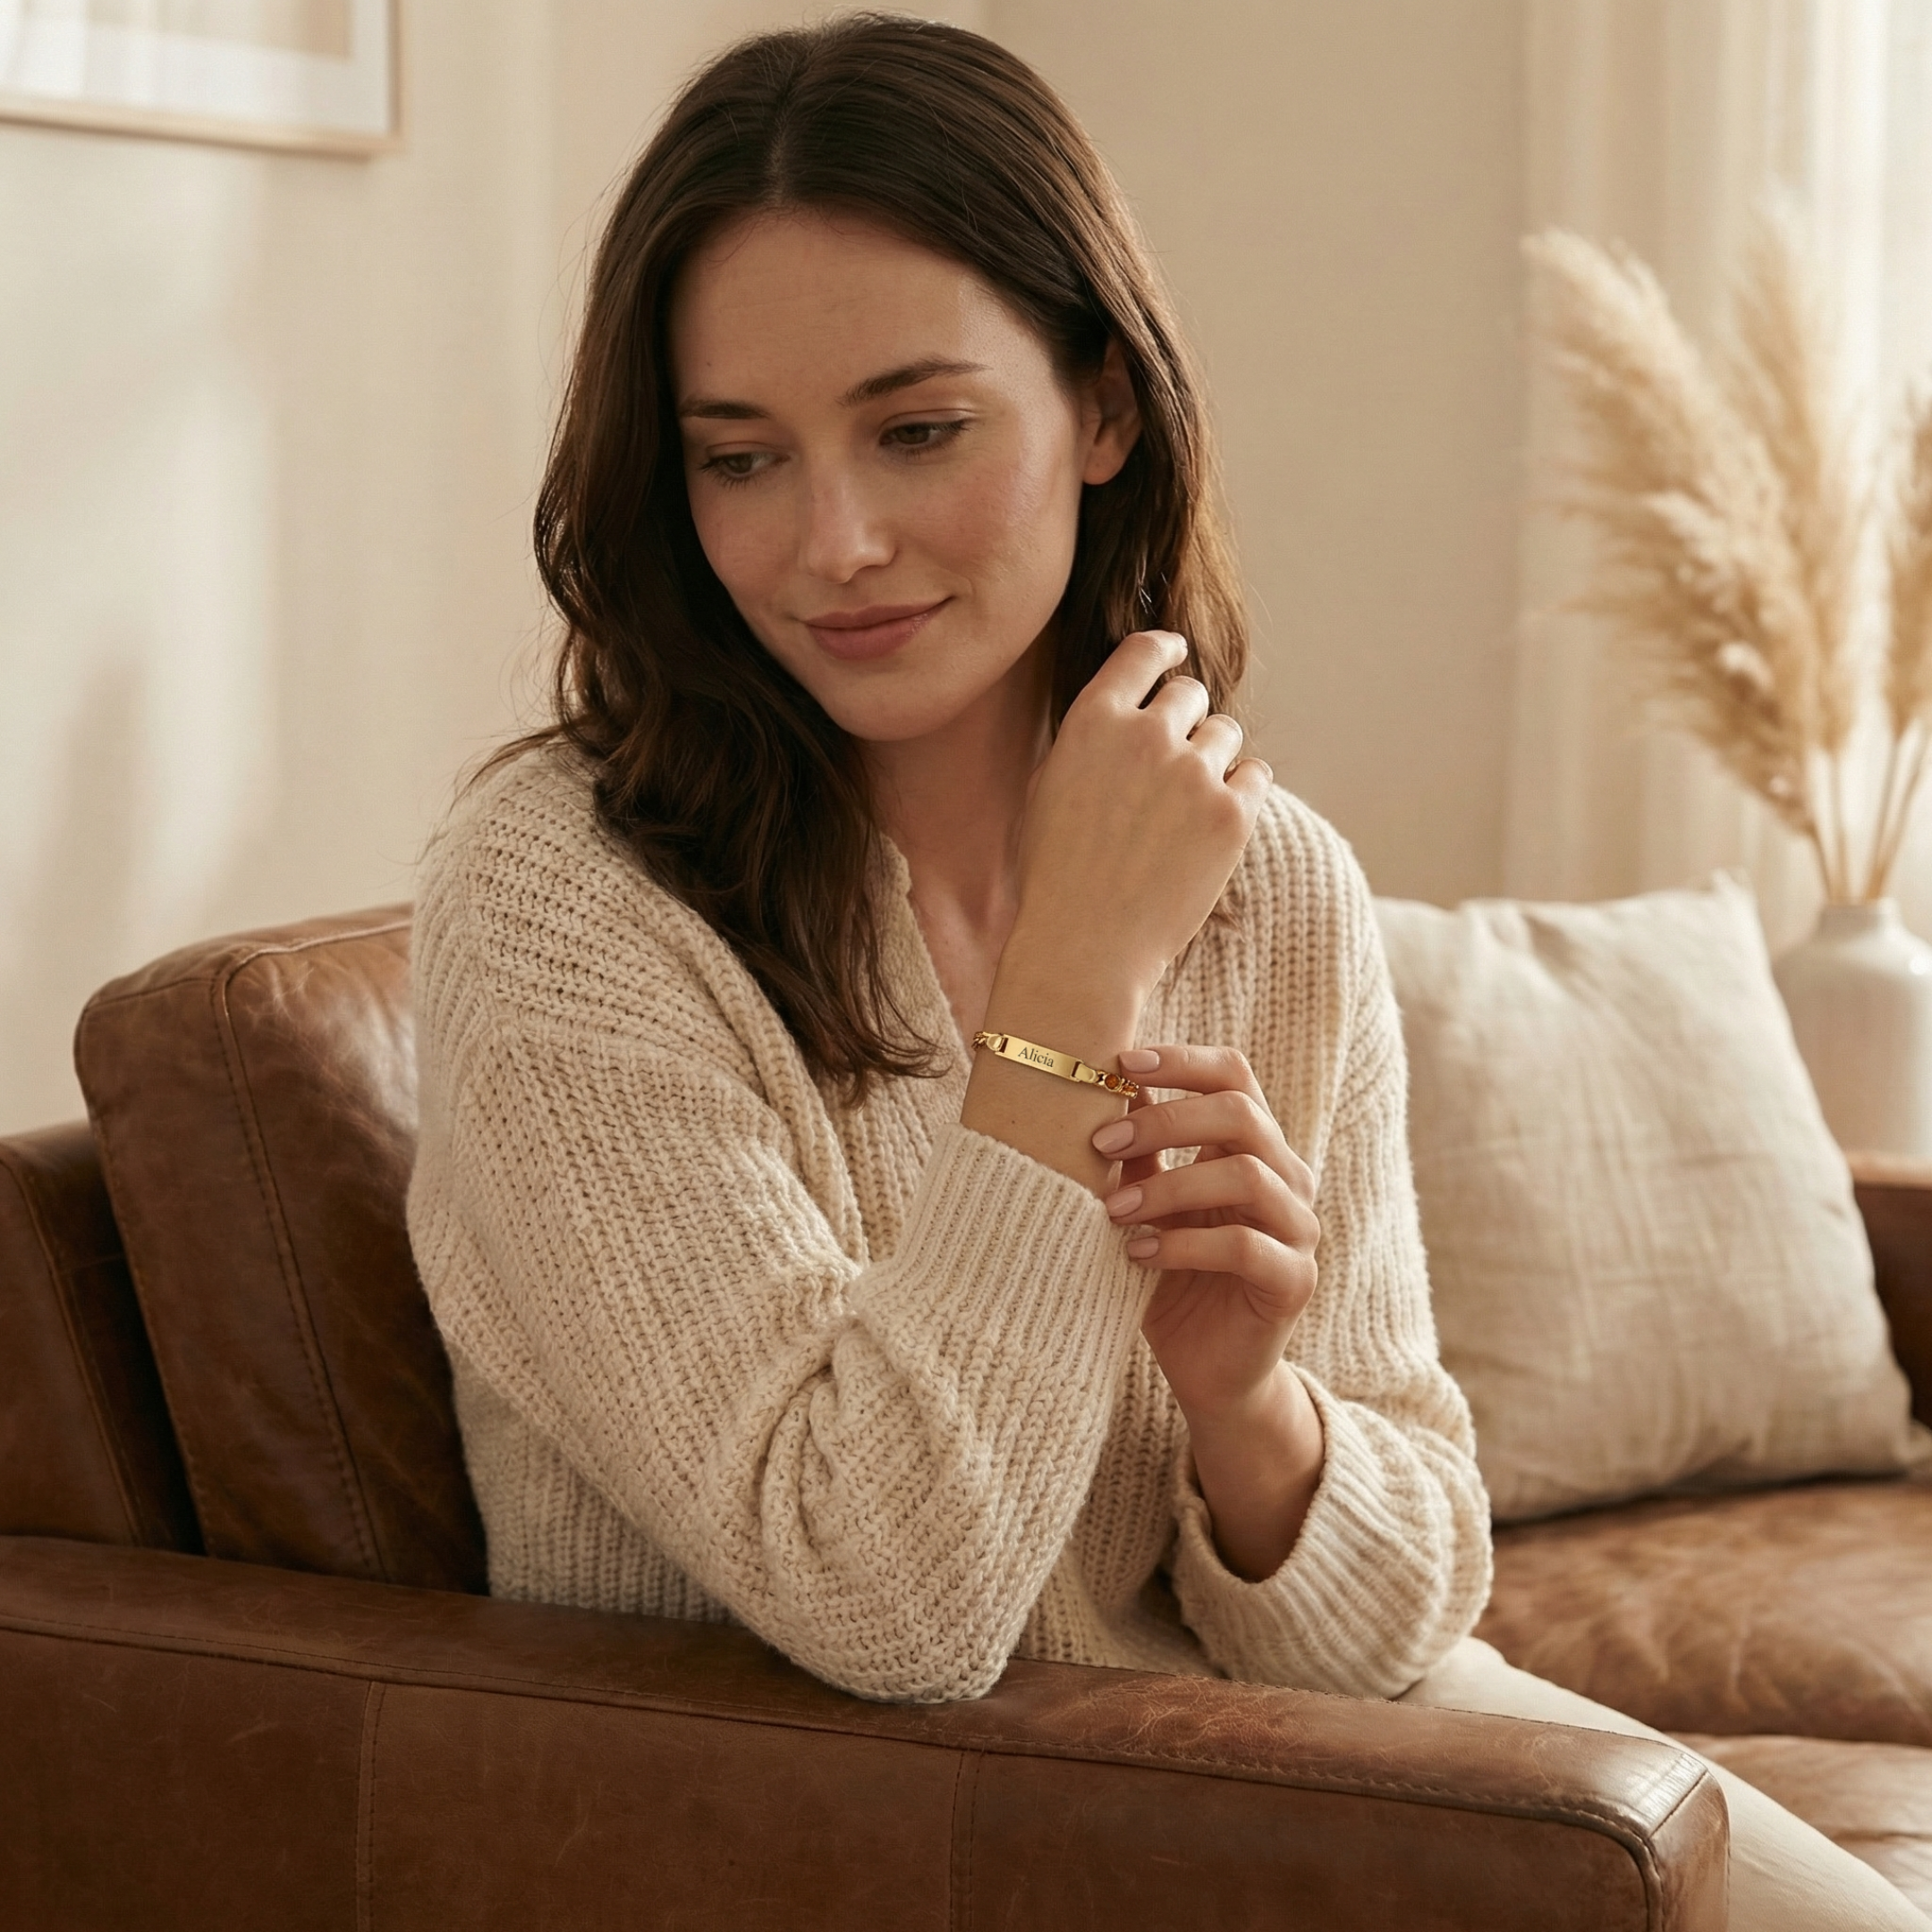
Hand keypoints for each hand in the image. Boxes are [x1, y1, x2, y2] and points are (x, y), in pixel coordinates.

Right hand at [1007, 631, 1271, 1004]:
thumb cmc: (1057, 875)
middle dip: (1186, 717)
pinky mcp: (1232, 815)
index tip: (1177, 650)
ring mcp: (1193, 773)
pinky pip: (1255, 775)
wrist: (1085, 945)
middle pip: (1191, 692)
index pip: (1142, 652)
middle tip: (1174, 760)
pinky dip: (1240, 792)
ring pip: (1226, 732)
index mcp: (1092, 721)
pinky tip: (1214, 821)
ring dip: (1213, 756)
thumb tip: (1132, 710)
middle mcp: (1145, 735)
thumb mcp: (1050, 787)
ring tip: (1186, 805)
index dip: (1165, 647)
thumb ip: (1092, 739)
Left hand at [1095, 1043, 1325, 1577]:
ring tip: (1110, 1210)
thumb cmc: (1168, 1277)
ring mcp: (1299, 1230)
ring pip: (1248, 1176)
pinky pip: (1246, 1246)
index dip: (1182, 1061)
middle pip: (1242, 1114)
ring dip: (1169, 1186)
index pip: (1235, 1076)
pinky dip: (1184, 1245)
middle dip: (1165, 1120)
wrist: (1205, 1371)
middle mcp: (1288, 1178)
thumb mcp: (1143, 1207)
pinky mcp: (1293, 1282)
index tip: (1120, 1063)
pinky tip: (1136, 1254)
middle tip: (1099, 1142)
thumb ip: (1135, 1156)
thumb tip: (1095, 1090)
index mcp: (1254, 1147)